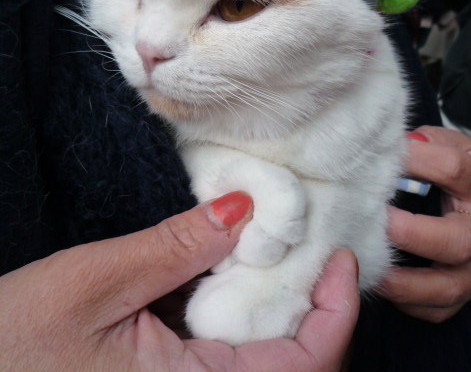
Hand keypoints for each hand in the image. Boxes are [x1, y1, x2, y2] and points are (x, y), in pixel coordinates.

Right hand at [0, 192, 358, 370]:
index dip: (337, 312)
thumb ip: (177, 248)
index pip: (307, 368)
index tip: (341, 258)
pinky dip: (240, 315)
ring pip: (264, 363)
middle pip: (296, 367)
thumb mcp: (95, 285)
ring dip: (279, 308)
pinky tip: (225, 275)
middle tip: (308, 245)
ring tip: (271, 251)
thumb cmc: (12, 344)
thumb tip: (244, 209)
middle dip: (314, 306)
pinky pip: (227, 359)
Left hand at [381, 126, 470, 321]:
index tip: (376, 158)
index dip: (414, 161)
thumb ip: (426, 142)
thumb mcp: (452, 147)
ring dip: (403, 281)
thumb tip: (397, 143)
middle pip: (455, 241)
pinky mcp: (465, 291)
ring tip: (366, 264)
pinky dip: (407, 302)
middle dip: (409, 234)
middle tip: (372, 221)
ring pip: (447, 286)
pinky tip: (380, 283)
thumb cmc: (458, 171)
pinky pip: (439, 308)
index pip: (453, 169)